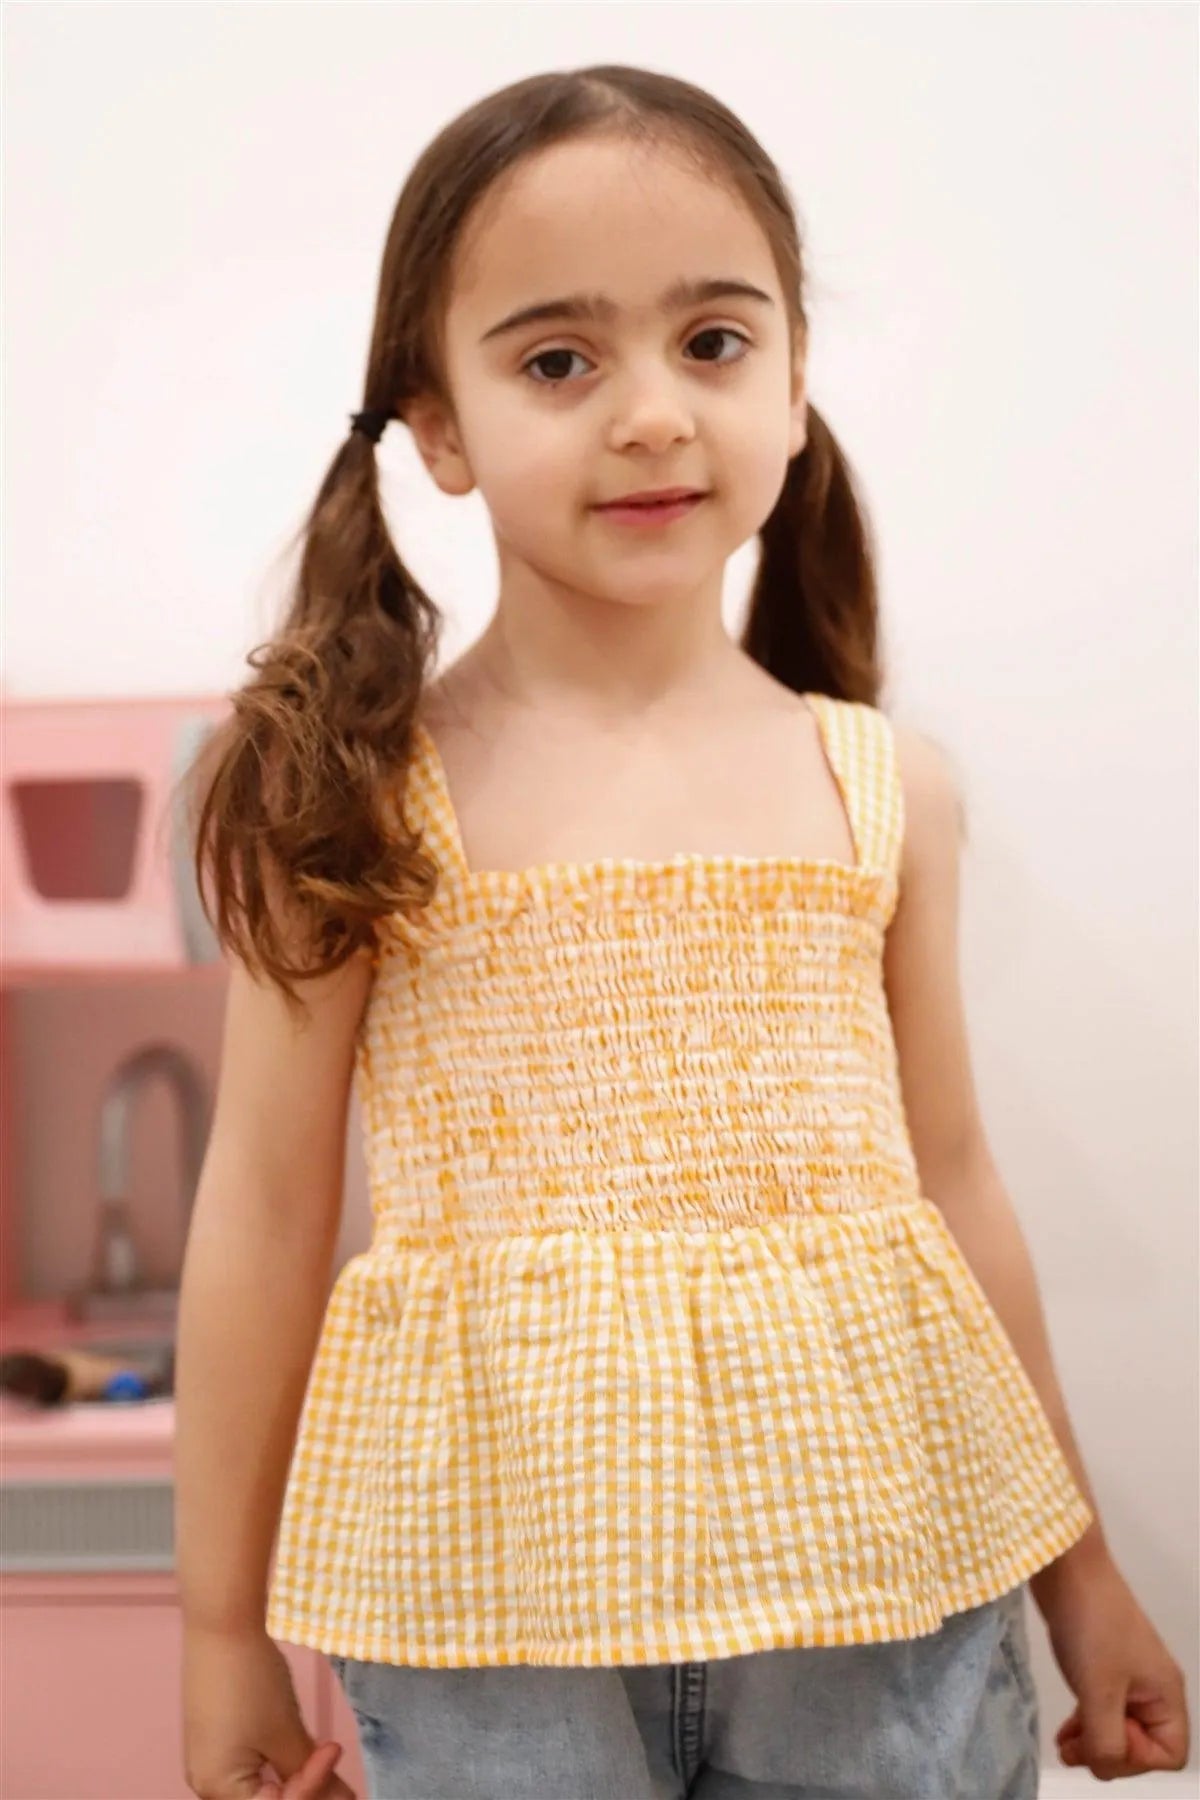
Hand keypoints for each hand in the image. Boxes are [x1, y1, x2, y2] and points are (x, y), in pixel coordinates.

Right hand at [182, 1622, 356, 1798]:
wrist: (222, 1625)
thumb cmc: (253, 1683)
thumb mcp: (286, 1734)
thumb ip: (313, 1776)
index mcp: (218, 1790)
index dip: (312, 1786)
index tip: (334, 1749)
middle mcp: (207, 1783)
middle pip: (266, 1799)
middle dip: (304, 1785)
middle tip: (332, 1758)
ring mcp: (209, 1759)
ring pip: (259, 1783)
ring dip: (293, 1772)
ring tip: (322, 1753)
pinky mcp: (215, 1736)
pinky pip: (250, 1762)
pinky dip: (276, 1757)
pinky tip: (297, 1743)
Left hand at [1036, 1555, 1189, 1780]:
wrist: (1066, 1567)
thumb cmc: (1090, 1623)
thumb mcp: (1099, 1689)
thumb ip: (1106, 1739)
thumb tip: (1104, 1768)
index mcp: (1165, 1693)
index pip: (1168, 1753)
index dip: (1136, 1758)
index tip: (1104, 1737)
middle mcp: (1152, 1688)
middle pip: (1142, 1745)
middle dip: (1109, 1753)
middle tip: (1073, 1750)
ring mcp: (1127, 1676)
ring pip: (1119, 1728)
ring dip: (1093, 1742)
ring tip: (1065, 1745)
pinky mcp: (1102, 1666)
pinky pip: (1102, 1709)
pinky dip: (1085, 1724)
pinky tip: (1065, 1731)